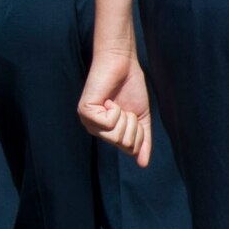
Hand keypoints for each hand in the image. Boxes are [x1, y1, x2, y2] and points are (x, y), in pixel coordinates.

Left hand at [78, 45, 152, 167]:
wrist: (123, 63)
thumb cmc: (131, 88)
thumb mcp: (141, 119)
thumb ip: (143, 141)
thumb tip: (143, 164)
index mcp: (108, 133)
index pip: (129, 148)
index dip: (138, 133)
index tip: (132, 114)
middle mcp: (96, 130)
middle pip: (124, 144)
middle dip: (132, 124)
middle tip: (124, 107)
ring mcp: (89, 122)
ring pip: (116, 136)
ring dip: (124, 117)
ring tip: (116, 102)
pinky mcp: (85, 112)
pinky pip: (108, 124)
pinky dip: (115, 110)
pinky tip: (108, 100)